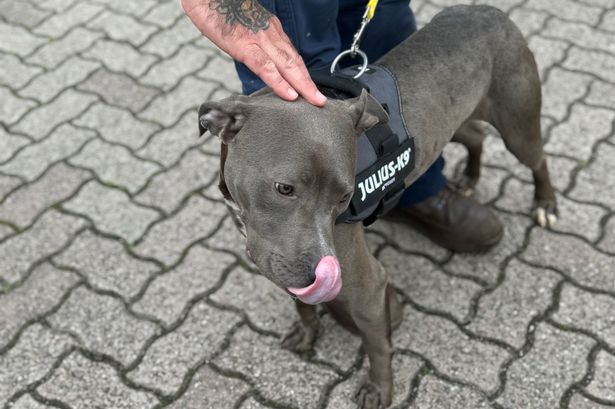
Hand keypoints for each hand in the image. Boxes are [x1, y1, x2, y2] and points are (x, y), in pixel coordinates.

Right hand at [181, 0, 326, 105]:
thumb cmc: (221, 10)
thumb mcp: (245, 25)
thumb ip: (257, 41)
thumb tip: (261, 58)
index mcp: (271, 29)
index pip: (291, 55)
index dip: (302, 73)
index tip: (310, 88)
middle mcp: (270, 34)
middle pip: (295, 62)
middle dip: (309, 83)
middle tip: (320, 101)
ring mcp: (260, 39)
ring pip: (287, 66)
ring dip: (302, 85)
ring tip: (314, 101)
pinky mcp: (245, 46)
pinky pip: (266, 68)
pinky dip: (279, 83)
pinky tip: (289, 95)